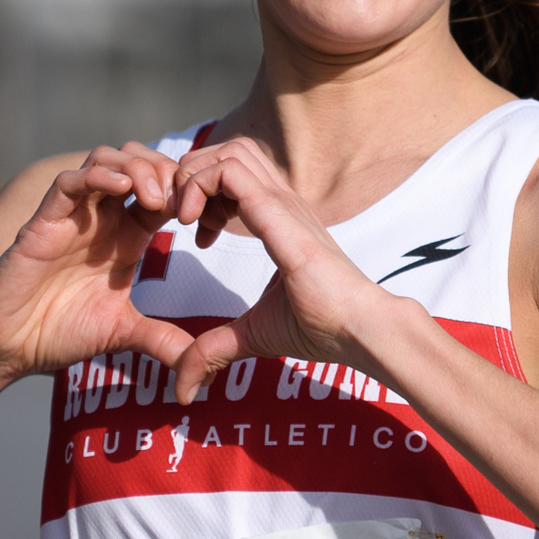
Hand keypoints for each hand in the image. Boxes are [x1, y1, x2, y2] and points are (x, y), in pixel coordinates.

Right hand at [0, 145, 195, 382]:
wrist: (8, 347)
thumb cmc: (59, 333)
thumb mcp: (123, 334)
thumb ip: (163, 342)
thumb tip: (201, 369)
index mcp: (127, 237)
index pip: (165, 191)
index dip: (189, 194)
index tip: (208, 215)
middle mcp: (103, 219)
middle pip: (140, 163)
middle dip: (166, 171)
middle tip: (182, 199)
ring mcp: (73, 216)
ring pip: (106, 159)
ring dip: (136, 167)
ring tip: (153, 195)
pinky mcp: (44, 221)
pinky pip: (68, 182)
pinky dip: (96, 174)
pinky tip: (120, 187)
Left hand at [166, 137, 388, 401]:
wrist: (358, 329)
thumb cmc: (321, 327)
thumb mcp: (252, 335)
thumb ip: (214, 350)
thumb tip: (182, 388)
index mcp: (279, 219)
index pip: (235, 174)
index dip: (204, 194)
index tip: (195, 235)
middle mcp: (281, 202)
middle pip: (229, 150)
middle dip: (193, 175)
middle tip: (180, 219)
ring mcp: (281, 202)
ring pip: (228, 151)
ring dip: (193, 176)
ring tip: (184, 217)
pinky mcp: (278, 213)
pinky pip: (229, 172)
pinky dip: (198, 186)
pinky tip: (192, 226)